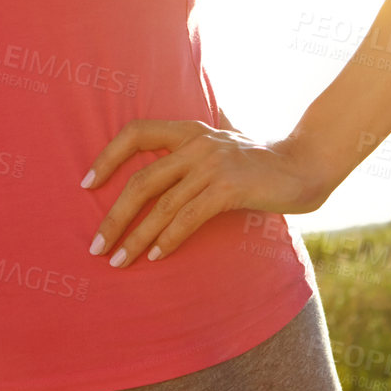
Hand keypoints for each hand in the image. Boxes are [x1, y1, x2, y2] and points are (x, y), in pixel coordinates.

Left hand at [81, 119, 330, 268]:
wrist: (304, 166)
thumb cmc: (259, 165)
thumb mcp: (221, 149)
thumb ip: (191, 156)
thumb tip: (155, 181)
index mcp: (190, 129)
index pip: (136, 132)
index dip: (107, 157)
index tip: (87, 184)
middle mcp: (197, 142)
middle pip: (142, 180)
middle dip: (114, 217)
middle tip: (96, 246)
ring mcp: (213, 164)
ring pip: (162, 206)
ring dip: (136, 237)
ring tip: (118, 261)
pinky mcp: (229, 187)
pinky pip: (188, 218)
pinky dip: (168, 239)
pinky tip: (156, 256)